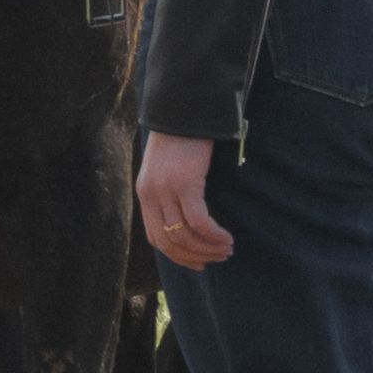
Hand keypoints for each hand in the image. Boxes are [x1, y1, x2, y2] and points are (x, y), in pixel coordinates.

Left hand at [134, 128, 232, 267]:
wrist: (183, 108)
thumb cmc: (182, 138)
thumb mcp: (169, 169)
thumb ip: (171, 193)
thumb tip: (188, 222)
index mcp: (146, 193)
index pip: (155, 239)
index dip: (177, 257)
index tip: (198, 263)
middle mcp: (151, 194)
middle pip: (169, 242)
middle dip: (195, 257)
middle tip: (217, 258)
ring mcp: (166, 189)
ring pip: (184, 235)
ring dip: (208, 248)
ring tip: (227, 249)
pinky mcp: (185, 182)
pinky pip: (199, 221)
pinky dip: (213, 234)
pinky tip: (226, 237)